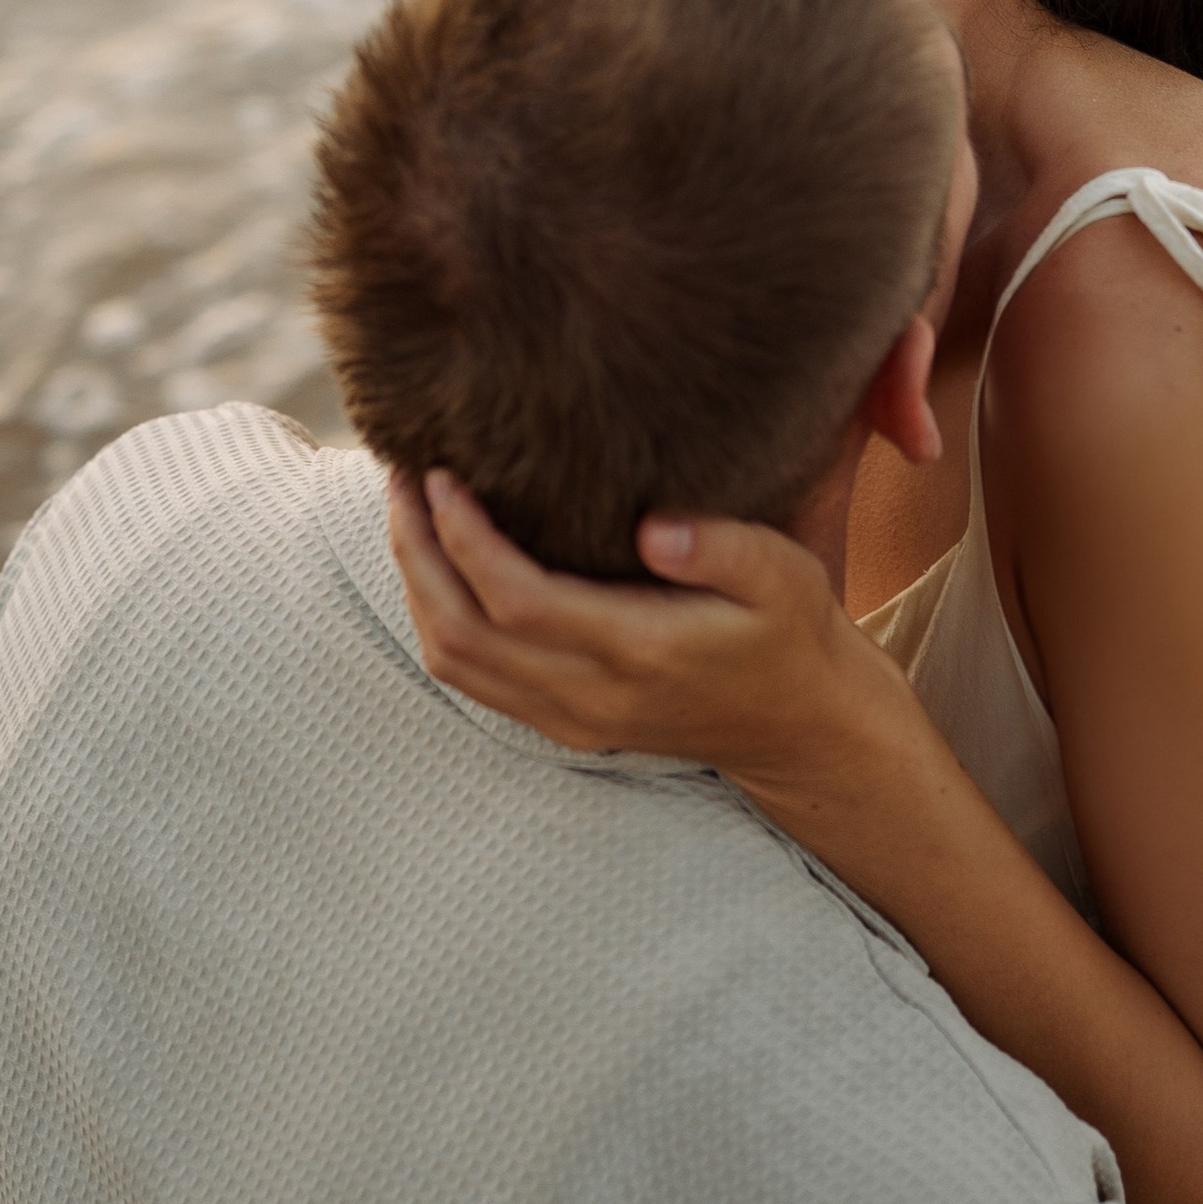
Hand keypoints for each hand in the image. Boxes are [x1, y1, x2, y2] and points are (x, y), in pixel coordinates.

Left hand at [387, 470, 906, 799]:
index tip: (442, 477)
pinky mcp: (563, 724)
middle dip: (417, 554)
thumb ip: (722, 548)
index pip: (517, 602)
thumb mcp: (784, 575)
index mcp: (640, 652)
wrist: (800, 726)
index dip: (464, 540)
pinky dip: (439, 618)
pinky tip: (440, 564)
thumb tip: (651, 526)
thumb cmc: (790, 634)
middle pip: (462, 635)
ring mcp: (571, 718)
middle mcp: (591, 696)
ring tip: (409, 513)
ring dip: (418, 586)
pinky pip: (472, 678)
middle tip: (402, 481)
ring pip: (454, 663)